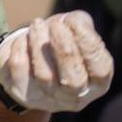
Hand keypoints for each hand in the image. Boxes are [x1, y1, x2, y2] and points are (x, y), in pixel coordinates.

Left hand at [0, 11, 115, 112]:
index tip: (73, 22)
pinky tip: (23, 39)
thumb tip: (72, 24)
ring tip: (37, 24)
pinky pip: (21, 72)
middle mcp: (76, 97)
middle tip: (55, 25)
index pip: (101, 70)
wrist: (33, 55)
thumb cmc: (63, 39)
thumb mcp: (77, 29)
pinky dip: (20, 49)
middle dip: (63, 49)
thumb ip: (80, 24)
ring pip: (44, 76)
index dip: (88, 44)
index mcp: (97, 83)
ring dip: (39, 44)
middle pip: (73, 81)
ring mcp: (50, 99)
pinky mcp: (25, 95)